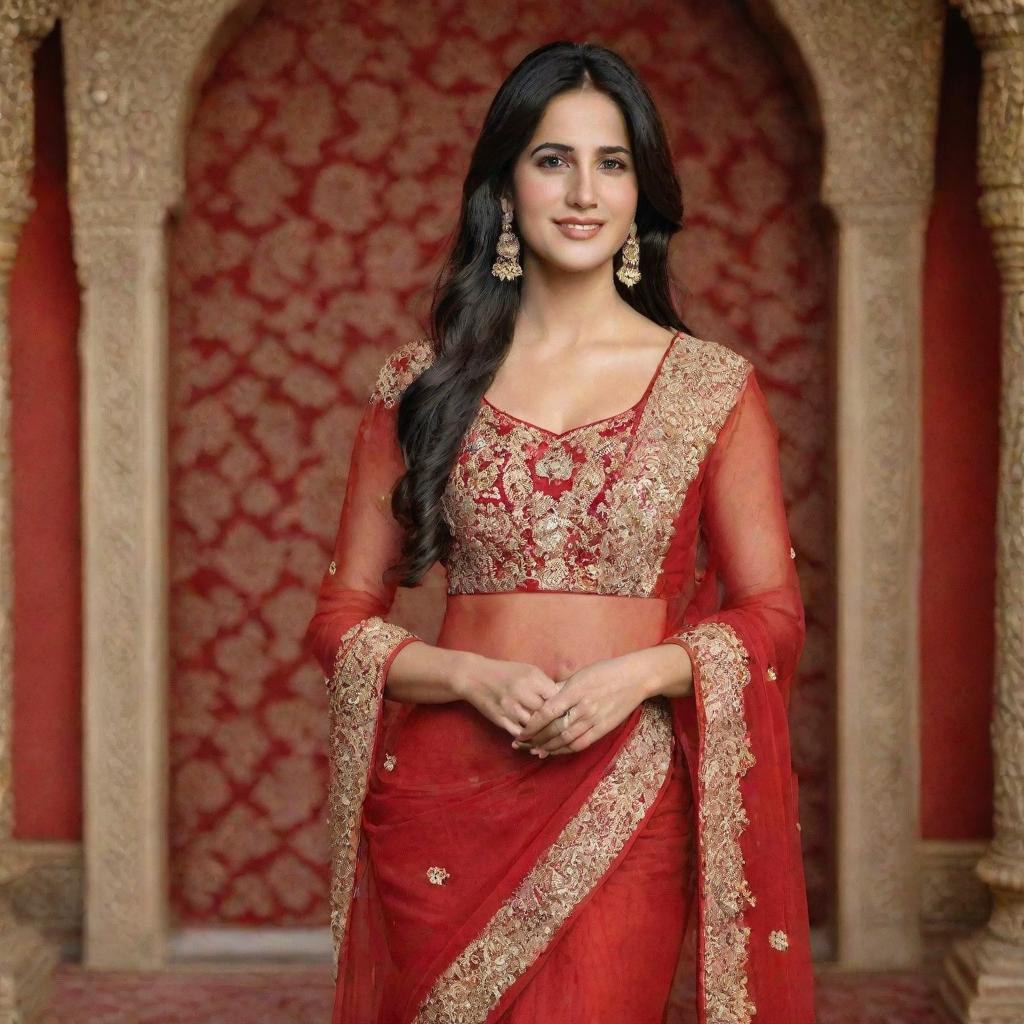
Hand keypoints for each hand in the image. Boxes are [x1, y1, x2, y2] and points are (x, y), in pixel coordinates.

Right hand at [457, 654, 562, 738]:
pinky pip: (520, 734)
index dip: (563, 704)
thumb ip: (545, 684)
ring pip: (535, 726)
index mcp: (532, 678)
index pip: (556, 696)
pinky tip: (535, 738)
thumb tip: (566, 698)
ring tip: (550, 734)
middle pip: (546, 713)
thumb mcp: (528, 670)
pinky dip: (529, 737)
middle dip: (554, 720)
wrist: (474, 676)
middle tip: (562, 725)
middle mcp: (521, 692)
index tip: (568, 709)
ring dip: (542, 731)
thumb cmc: (506, 672)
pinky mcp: (500, 719)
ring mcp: (510, 708)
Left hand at [511, 652, 651, 757]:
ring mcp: (594, 719)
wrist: (635, 678)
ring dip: (548, 748)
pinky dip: (565, 750)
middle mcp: (583, 707)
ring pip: (566, 740)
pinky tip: (555, 751)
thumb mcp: (579, 674)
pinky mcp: (603, 729)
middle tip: (521, 745)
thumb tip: (541, 697)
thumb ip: (560, 687)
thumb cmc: (604, 672)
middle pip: (554, 729)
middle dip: (535, 739)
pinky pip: (581, 744)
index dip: (532, 725)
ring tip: (534, 751)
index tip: (520, 732)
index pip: (547, 712)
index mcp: (574, 691)